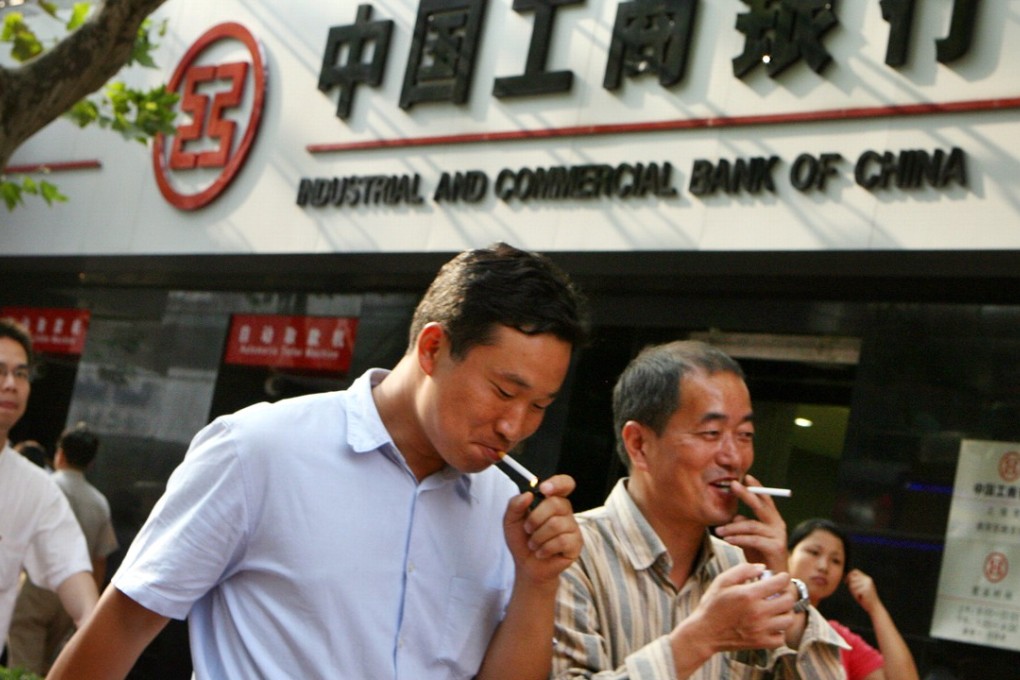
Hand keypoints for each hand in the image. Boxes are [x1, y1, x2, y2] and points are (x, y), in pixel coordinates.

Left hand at [502, 474, 581, 586]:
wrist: (526, 565)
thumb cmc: (521, 540)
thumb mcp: (511, 520)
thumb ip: (515, 504)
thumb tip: (528, 494)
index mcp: (552, 500)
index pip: (565, 483)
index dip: (557, 483)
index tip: (544, 489)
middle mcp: (565, 511)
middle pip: (556, 504)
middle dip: (535, 518)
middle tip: (527, 529)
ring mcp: (573, 527)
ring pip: (556, 524)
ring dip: (538, 537)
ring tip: (533, 544)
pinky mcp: (576, 544)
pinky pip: (562, 541)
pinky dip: (545, 548)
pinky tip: (541, 552)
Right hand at [673, 563, 796, 654]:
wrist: (704, 632)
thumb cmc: (712, 604)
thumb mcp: (722, 581)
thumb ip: (743, 570)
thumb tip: (763, 568)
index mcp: (749, 595)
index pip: (779, 583)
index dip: (783, 577)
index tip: (781, 577)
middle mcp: (758, 612)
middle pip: (789, 601)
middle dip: (787, 593)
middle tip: (780, 592)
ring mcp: (761, 630)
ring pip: (789, 619)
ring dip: (785, 612)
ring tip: (777, 608)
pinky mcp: (760, 643)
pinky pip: (781, 638)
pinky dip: (779, 631)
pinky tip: (771, 624)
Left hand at [713, 474, 787, 572]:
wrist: (772, 579)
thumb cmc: (760, 557)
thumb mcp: (749, 539)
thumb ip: (743, 527)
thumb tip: (734, 517)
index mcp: (773, 520)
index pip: (766, 500)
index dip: (757, 488)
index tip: (747, 477)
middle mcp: (778, 525)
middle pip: (761, 506)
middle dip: (746, 494)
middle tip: (732, 485)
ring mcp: (778, 536)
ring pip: (751, 525)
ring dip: (732, 527)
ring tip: (718, 531)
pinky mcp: (776, 547)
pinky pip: (753, 539)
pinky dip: (738, 538)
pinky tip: (727, 540)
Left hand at [845, 568, 880, 613]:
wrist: (874, 607)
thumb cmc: (865, 598)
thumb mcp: (860, 588)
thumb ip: (854, 581)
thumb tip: (844, 576)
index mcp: (867, 578)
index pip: (855, 571)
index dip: (848, 575)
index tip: (846, 582)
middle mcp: (867, 579)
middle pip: (851, 578)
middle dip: (850, 586)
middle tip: (856, 593)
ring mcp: (867, 584)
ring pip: (852, 585)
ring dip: (853, 592)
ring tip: (860, 596)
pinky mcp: (866, 590)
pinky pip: (854, 591)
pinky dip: (856, 596)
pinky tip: (861, 598)